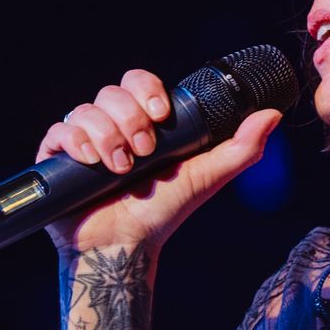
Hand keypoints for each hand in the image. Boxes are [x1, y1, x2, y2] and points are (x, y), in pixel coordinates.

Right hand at [36, 67, 281, 256]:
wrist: (125, 247)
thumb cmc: (164, 212)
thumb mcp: (207, 176)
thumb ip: (241, 148)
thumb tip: (272, 115)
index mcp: (144, 123)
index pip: (138, 82)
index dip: (146, 88)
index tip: (161, 113)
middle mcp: (112, 126)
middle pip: (112, 92)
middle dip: (130, 117)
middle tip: (145, 149)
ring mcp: (84, 141)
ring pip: (86, 110)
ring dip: (107, 135)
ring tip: (121, 168)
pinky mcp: (57, 159)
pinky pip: (59, 130)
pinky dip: (76, 141)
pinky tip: (91, 161)